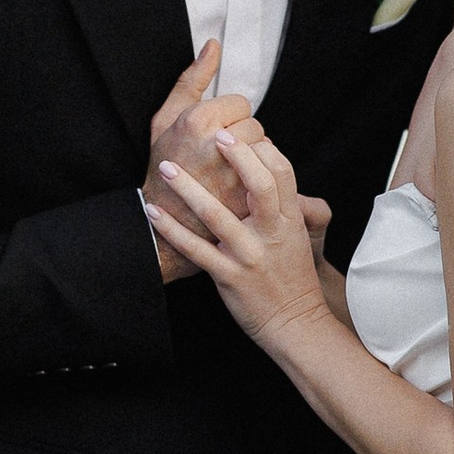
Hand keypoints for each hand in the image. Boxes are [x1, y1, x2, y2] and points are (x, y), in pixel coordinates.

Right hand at [142, 40, 255, 285]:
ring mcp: (233, 174)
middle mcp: (216, 144)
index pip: (241, 104)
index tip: (215, 138)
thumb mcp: (166, 119)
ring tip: (230, 176)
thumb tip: (214, 44)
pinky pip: (270, 179)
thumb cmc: (163, 168)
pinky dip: (261, 185)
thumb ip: (192, 80)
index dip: (231, 120)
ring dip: (254, 162)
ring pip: (265, 152)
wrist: (159, 227)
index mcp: (197, 120)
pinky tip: (241, 192)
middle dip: (244, 142)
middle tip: (221, 160)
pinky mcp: (246, 200)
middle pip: (256, 127)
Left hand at [152, 124, 331, 344]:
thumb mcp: (299, 236)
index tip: (238, 132)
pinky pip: (196, 250)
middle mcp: (271, 232)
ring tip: (166, 168)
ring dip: (188, 189)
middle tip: (214, 135)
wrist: (294, 322)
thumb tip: (271, 167)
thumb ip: (287, 204)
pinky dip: (172, 231)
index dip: (262, 148)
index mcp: (289, 219)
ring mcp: (249, 254)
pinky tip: (154, 213)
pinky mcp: (229, 276)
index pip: (281, 172)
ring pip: (218, 215)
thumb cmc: (292, 277)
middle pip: (260, 184)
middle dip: (237, 156)